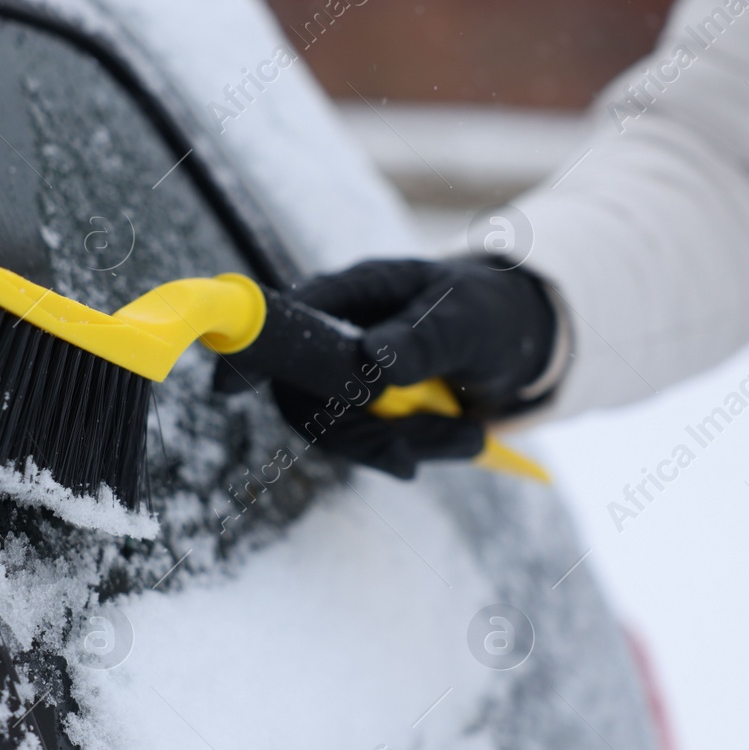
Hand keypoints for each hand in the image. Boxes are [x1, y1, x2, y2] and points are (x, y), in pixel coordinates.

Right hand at [272, 258, 563, 478]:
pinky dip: (414, 450)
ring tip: (471, 437)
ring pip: (339, 430)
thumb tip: (374, 358)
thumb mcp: (470, 320)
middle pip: (305, 396)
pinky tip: (464, 437)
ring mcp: (348, 375)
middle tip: (417, 457)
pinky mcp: (366, 410)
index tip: (227, 389)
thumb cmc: (490, 312)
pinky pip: (368, 444)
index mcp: (355, 292)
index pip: (288, 322)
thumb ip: (425, 338)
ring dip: (402, 445)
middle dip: (362, 433)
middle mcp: (338, 333)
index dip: (253, 354)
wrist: (522, 343)